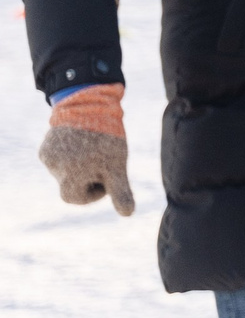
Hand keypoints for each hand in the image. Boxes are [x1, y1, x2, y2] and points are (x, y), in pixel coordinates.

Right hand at [38, 84, 134, 216]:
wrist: (90, 102)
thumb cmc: (108, 138)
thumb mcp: (118, 166)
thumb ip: (120, 191)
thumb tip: (128, 215)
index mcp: (71, 175)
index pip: (78, 198)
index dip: (94, 192)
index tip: (106, 177)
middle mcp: (55, 168)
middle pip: (70, 185)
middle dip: (86, 177)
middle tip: (101, 161)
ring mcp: (47, 157)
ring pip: (64, 171)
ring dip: (78, 164)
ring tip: (92, 146)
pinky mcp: (44, 147)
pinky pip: (58, 159)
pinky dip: (70, 155)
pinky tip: (80, 140)